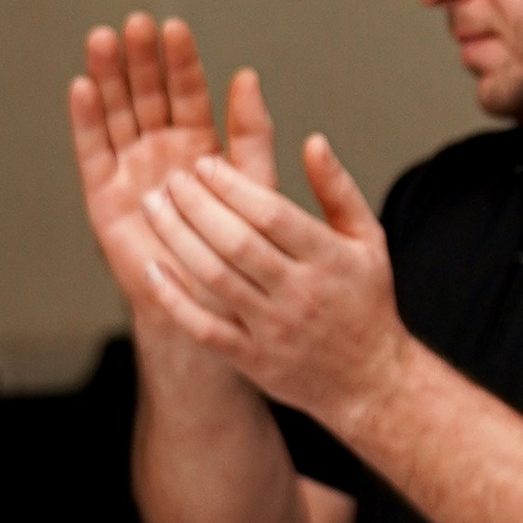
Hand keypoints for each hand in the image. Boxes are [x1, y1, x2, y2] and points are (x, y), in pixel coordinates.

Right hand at [70, 16, 276, 320]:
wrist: (215, 305)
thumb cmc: (242, 252)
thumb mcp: (255, 186)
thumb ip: (251, 135)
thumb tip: (248, 76)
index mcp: (200, 146)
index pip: (188, 93)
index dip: (181, 62)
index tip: (174, 28)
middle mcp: (161, 152)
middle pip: (147, 95)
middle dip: (141, 60)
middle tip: (135, 25)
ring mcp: (131, 170)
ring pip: (117, 114)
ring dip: (108, 77)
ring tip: (103, 40)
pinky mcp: (104, 196)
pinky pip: (93, 152)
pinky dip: (86, 121)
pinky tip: (82, 87)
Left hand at [132, 131, 406, 427]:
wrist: (371, 382)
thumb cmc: (366, 302)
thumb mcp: (368, 240)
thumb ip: (338, 189)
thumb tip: (312, 141)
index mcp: (329, 258)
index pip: (271, 214)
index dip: (230, 185)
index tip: (203, 164)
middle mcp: (301, 293)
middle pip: (236, 242)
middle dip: (195, 205)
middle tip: (170, 180)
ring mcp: (275, 329)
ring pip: (215, 278)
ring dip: (176, 239)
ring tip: (152, 208)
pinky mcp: (254, 360)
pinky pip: (205, 328)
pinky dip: (175, 299)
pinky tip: (152, 268)